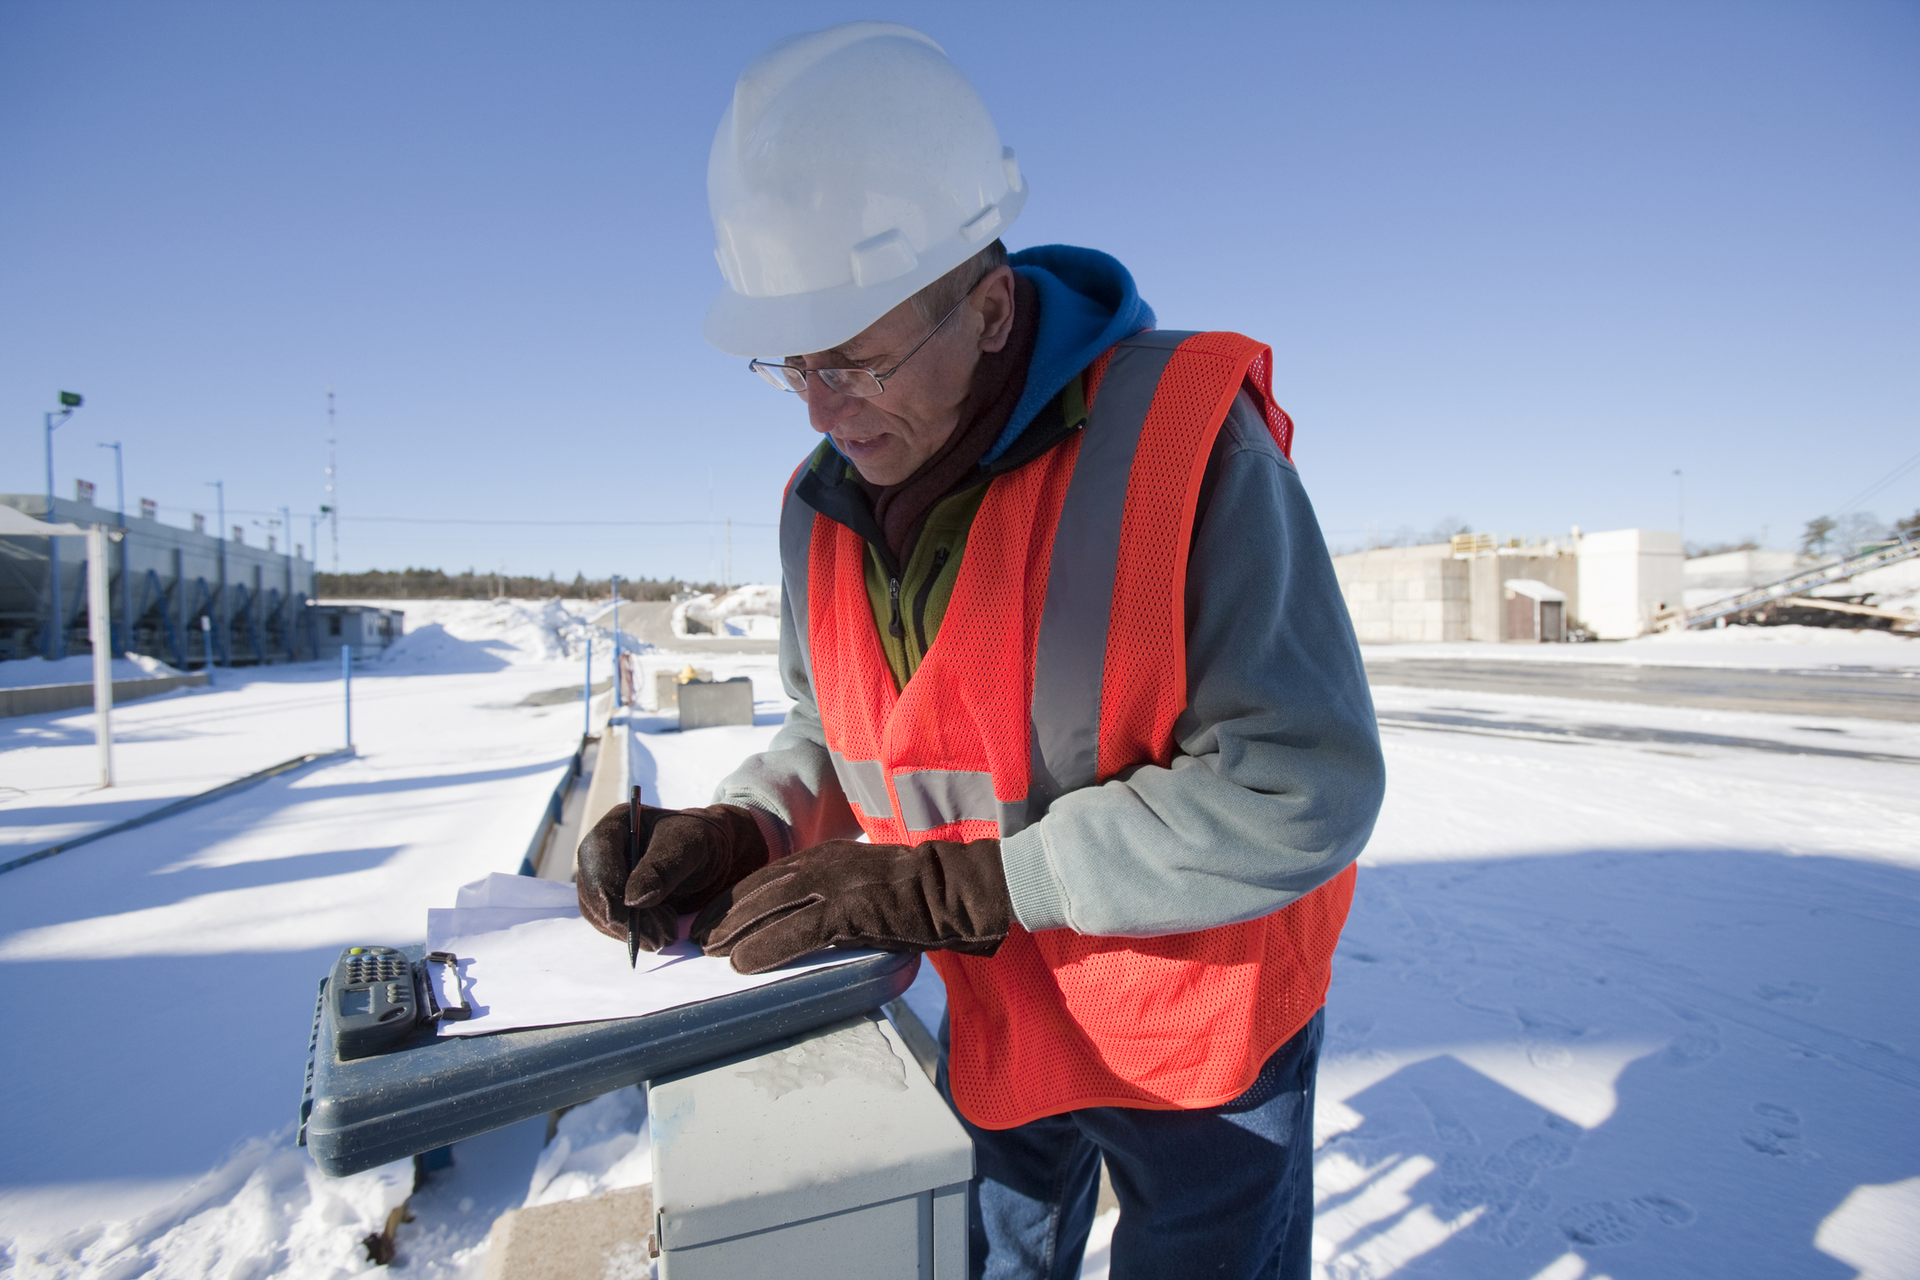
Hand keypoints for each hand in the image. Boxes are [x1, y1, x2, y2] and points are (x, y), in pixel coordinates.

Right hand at [576, 803, 769, 950]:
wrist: (710, 856)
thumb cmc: (700, 840)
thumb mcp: (689, 845)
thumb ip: (662, 867)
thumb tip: (632, 900)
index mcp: (617, 824)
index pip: (596, 855)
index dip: (609, 886)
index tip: (635, 910)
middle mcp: (601, 851)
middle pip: (593, 889)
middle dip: (623, 917)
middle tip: (659, 937)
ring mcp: (602, 877)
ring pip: (598, 912)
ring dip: (629, 931)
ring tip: (665, 934)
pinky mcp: (610, 902)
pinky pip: (609, 924)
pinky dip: (632, 934)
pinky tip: (659, 932)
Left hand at [690, 838, 1012, 973]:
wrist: (953, 887)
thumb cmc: (916, 891)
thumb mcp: (863, 881)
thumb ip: (832, 893)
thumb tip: (804, 920)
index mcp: (825, 854)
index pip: (767, 875)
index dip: (735, 898)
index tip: (711, 917)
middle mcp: (823, 864)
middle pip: (758, 889)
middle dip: (723, 914)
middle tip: (695, 937)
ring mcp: (835, 886)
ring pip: (768, 907)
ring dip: (733, 931)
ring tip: (709, 952)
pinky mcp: (848, 911)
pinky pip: (795, 932)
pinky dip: (764, 948)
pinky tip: (742, 964)